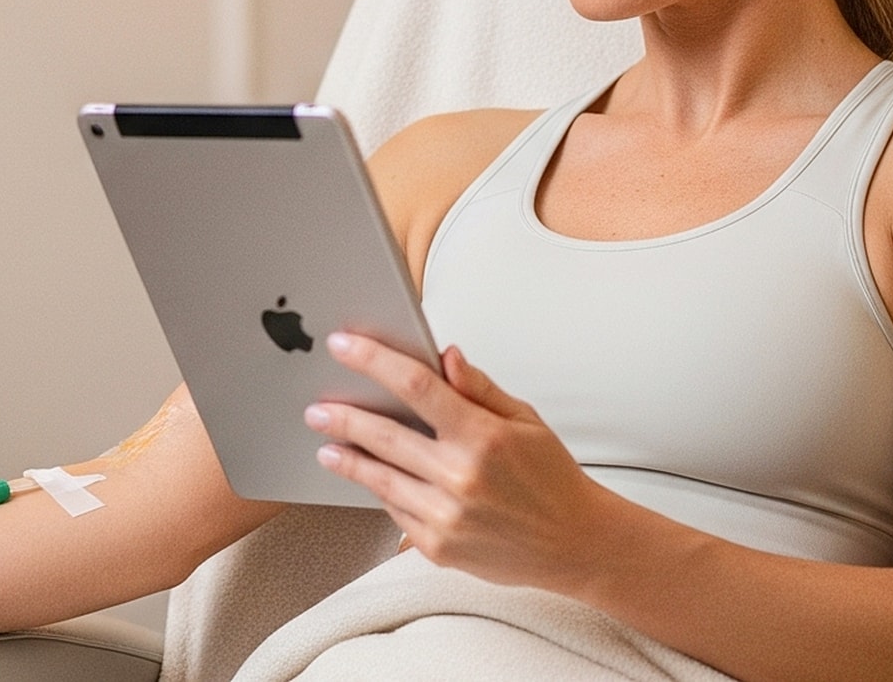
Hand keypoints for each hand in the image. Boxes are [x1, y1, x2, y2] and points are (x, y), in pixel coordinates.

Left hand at [307, 333, 603, 589]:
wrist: (576, 545)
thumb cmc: (553, 479)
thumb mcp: (526, 421)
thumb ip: (479, 388)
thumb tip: (445, 355)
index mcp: (483, 437)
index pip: (415, 386)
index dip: (373, 361)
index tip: (343, 345)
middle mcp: (460, 477)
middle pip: (383, 435)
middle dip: (343, 417)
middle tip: (316, 408)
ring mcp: (446, 516)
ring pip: (379, 479)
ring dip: (348, 459)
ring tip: (326, 443)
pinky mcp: (438, 547)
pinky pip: (395, 511)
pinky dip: (380, 491)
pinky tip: (368, 477)